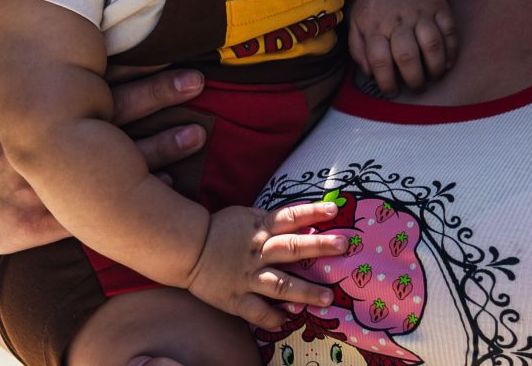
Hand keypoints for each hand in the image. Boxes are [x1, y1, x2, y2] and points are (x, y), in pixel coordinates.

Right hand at [0, 66, 207, 257]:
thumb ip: (17, 58)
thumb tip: (43, 11)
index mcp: (31, 103)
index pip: (90, 77)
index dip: (133, 63)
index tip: (172, 46)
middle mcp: (39, 138)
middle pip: (108, 111)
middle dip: (156, 94)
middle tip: (197, 79)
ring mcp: (43, 180)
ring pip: (113, 161)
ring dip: (160, 147)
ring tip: (198, 132)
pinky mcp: (45, 219)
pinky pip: (101, 208)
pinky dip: (140, 199)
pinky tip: (173, 187)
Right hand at [184, 202, 349, 329]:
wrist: (187, 249)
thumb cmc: (222, 231)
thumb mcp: (247, 217)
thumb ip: (272, 221)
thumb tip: (304, 221)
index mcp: (260, 228)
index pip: (289, 217)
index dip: (312, 212)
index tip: (334, 211)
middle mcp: (257, 252)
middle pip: (291, 248)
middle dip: (319, 247)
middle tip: (344, 247)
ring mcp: (247, 277)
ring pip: (280, 285)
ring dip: (305, 292)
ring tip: (328, 298)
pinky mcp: (235, 298)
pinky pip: (257, 312)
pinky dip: (273, 318)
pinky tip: (289, 321)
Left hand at [349, 0, 458, 94]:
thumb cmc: (375, 1)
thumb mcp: (355, 20)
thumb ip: (357, 48)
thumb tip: (369, 73)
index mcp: (375, 25)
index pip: (380, 60)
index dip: (386, 82)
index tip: (392, 92)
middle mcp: (398, 20)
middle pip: (407, 56)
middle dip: (413, 80)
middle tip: (416, 88)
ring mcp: (421, 13)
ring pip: (432, 45)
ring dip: (434, 68)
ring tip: (433, 78)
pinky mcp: (440, 8)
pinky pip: (450, 32)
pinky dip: (452, 51)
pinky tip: (447, 64)